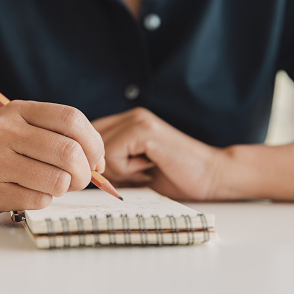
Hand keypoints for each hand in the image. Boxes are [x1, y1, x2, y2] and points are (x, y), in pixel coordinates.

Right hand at [0, 100, 104, 214]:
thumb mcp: (21, 126)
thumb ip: (58, 136)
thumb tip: (99, 164)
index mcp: (20, 110)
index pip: (72, 119)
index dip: (94, 142)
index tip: (96, 160)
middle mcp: (6, 132)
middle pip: (69, 152)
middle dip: (85, 172)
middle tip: (80, 179)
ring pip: (57, 180)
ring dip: (65, 188)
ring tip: (54, 185)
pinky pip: (39, 200)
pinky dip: (45, 200)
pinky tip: (31, 192)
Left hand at [92, 108, 223, 200]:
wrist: (213, 176)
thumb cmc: (176, 177)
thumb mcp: (134, 170)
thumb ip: (110, 166)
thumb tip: (80, 174)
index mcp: (129, 122)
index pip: (88, 136)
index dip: (91, 160)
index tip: (112, 178)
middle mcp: (131, 115)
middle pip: (87, 142)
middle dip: (102, 166)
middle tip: (131, 175)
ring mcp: (138, 120)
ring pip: (98, 149)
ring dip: (117, 169)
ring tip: (144, 169)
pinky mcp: (144, 130)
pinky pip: (112, 153)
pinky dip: (126, 169)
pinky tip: (149, 167)